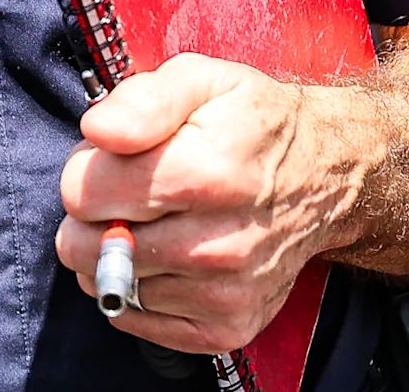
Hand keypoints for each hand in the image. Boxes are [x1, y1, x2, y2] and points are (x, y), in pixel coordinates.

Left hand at [53, 54, 377, 354]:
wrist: (326, 177)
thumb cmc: (252, 123)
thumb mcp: (202, 79)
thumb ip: (143, 99)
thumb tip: (97, 130)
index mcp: (207, 172)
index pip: (83, 193)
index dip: (87, 168)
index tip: (117, 158)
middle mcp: (218, 245)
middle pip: (85, 248)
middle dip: (94, 214)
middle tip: (130, 191)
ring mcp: (224, 293)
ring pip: (108, 284)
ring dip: (115, 252)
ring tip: (155, 220)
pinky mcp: (226, 327)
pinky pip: (136, 319)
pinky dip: (138, 288)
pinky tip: (167, 256)